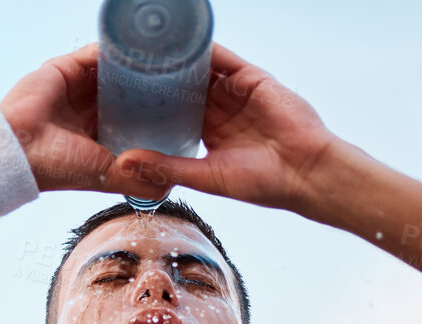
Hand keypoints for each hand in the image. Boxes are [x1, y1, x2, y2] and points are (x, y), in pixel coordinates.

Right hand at [0, 44, 171, 200]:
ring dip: (133, 66)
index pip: (130, 118)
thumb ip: (137, 181)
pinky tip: (133, 52)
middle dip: (146, 86)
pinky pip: (93, 54)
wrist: (18, 149)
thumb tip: (170, 186)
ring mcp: (76, 89)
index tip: (178, 108)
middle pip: (124, 91)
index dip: (152, 113)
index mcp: (96, 135)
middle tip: (175, 80)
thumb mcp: (106, 177)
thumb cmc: (57, 168)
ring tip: (160, 61)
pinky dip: (113, 52)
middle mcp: (87, 111)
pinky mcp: (65, 69)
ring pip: (111, 71)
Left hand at [109, 43, 341, 212]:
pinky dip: (202, 50)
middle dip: (157, 79)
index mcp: (209, 134)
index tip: (117, 99)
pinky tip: (178, 42)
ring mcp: (236, 92)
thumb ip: (165, 165)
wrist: (305, 173)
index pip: (172, 113)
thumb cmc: (262, 183)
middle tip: (123, 67)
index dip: (148, 106)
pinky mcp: (251, 78)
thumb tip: (123, 163)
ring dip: (175, 60)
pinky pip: (223, 58)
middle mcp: (220, 110)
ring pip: (199, 70)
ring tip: (144, 50)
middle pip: (182, 87)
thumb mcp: (204, 175)